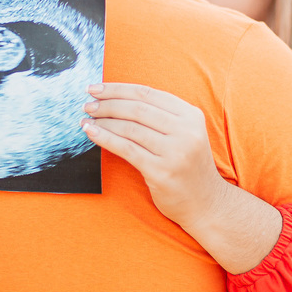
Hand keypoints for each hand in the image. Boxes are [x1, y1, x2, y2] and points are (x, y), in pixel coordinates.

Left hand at [81, 82, 225, 229]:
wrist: (206, 203)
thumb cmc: (187, 166)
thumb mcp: (184, 134)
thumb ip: (160, 116)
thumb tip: (116, 99)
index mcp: (191, 115)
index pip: (147, 93)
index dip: (117, 89)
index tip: (95, 88)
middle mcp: (186, 131)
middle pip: (137, 108)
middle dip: (107, 104)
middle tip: (87, 105)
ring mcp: (175, 152)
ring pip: (130, 128)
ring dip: (103, 122)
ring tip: (86, 120)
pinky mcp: (161, 172)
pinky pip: (127, 149)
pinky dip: (105, 139)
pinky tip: (91, 133)